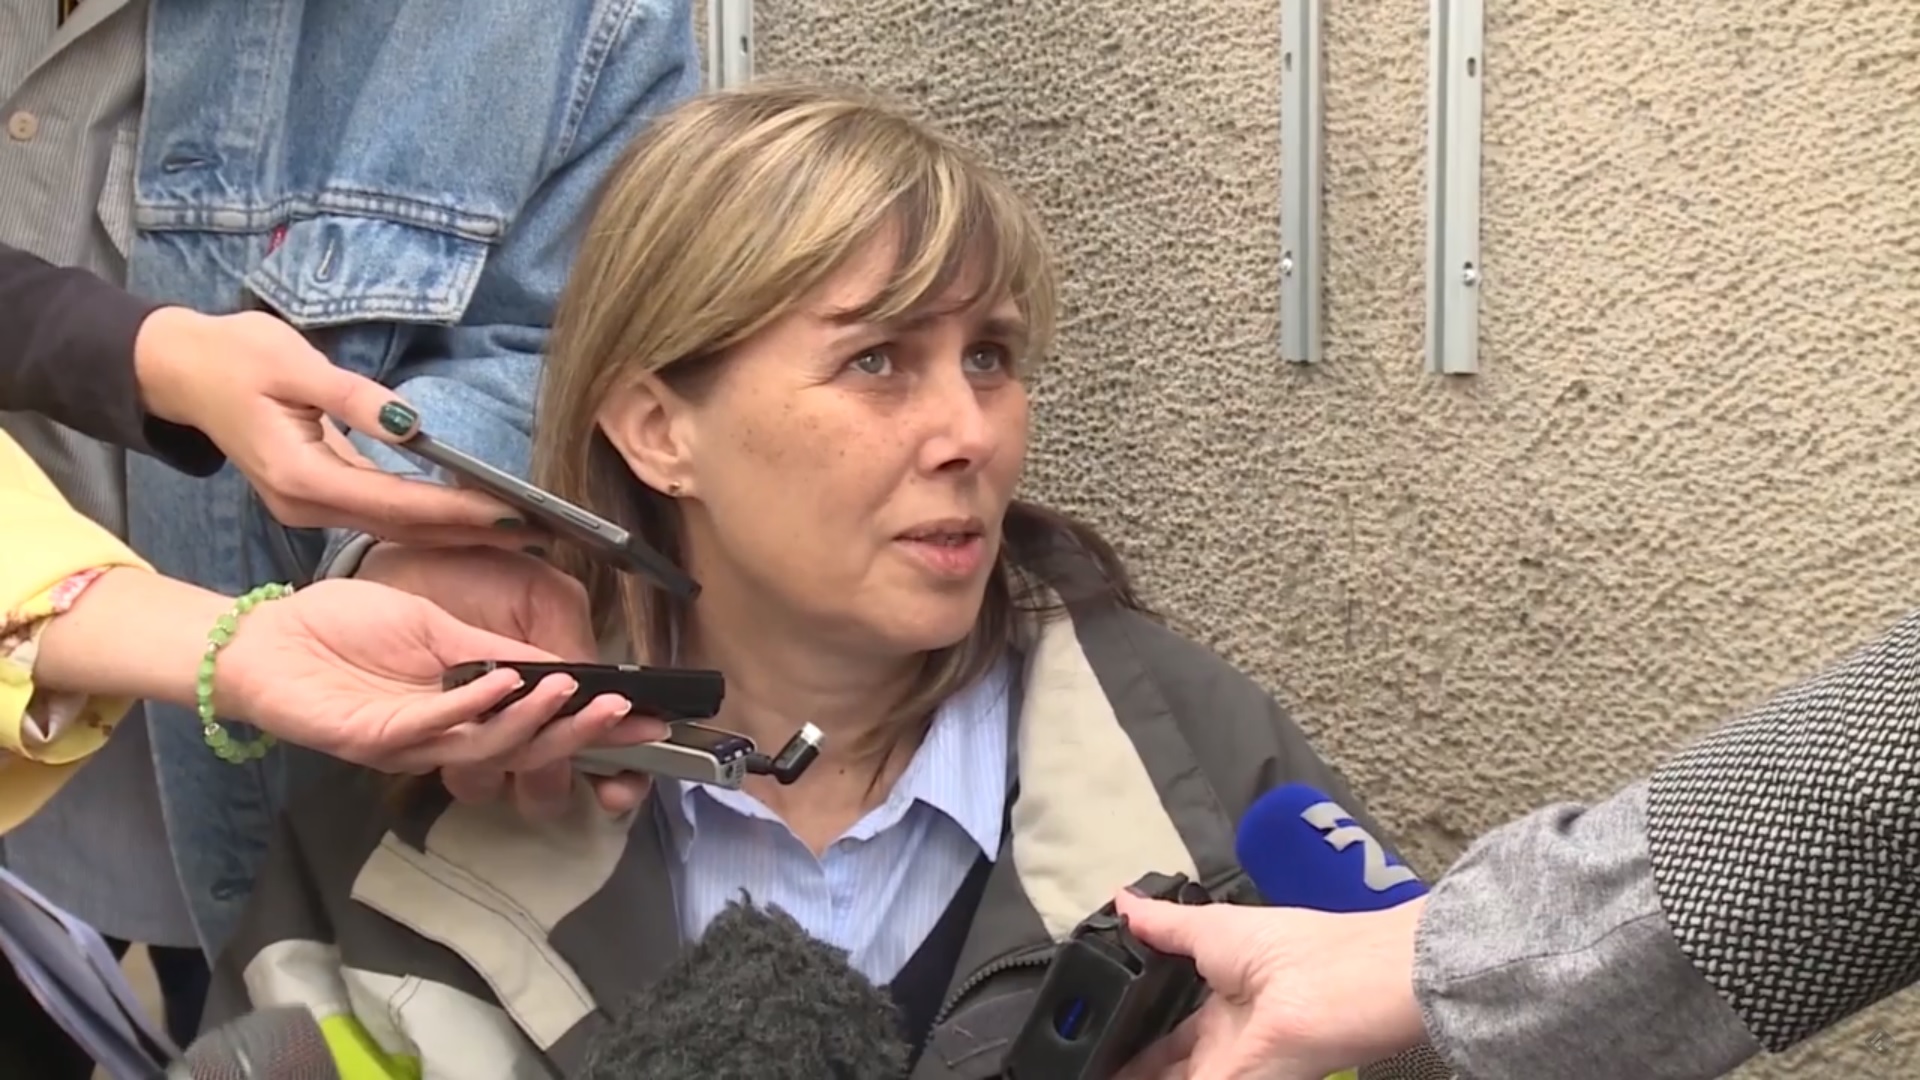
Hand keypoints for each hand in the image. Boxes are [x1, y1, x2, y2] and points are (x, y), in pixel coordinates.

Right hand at [132, 306, 545, 546]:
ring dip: (455, 533)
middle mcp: (304, 505)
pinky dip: (426, 519)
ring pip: (394, 530)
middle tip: (539, 534)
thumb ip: (352, 397)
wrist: (181, 369)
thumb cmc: (235, 356)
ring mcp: (306, 508)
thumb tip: (409, 423)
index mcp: (299, 475)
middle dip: (471, 533)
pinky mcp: (313, 498)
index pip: (396, 502)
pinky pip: (380, 517)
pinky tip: (467, 518)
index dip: (456, 510)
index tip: (512, 513)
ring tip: (519, 533)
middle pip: (402, 529)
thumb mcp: (293, 363)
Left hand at [214, 579, 614, 772]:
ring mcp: (411, 744)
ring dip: (536, 718)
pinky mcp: (374, 737)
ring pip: (489, 745)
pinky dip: (476, 704)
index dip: (594, 731)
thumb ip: (492, 651)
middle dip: (581, 735)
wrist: (268, 637)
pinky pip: (435, 725)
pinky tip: (509, 683)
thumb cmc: (347, 629)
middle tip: (629, 718)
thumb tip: (558, 663)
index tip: (648, 722)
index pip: (542, 729)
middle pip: (526, 750)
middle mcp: (445, 740)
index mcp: (466, 715)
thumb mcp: (435, 629)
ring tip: (573, 692)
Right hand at [1113, 895, 1428, 1079]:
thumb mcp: (1211, 928)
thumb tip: (1120, 897)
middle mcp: (1225, 1039)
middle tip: (1092, 1064)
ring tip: (1097, 1071)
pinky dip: (1155, 1077)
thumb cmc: (1288, 947)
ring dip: (1142, 1071)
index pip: (1167, 1025)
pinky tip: (1119, 1073)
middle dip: (1132, 1065)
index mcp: (1221, 996)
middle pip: (1168, 1063)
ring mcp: (1233, 1068)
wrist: (1351, 985)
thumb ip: (1163, 925)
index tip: (1095, 1034)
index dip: (1132, 1031)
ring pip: (1177, 1075)